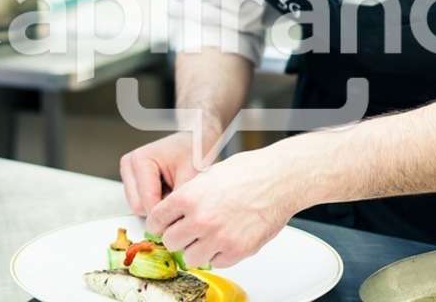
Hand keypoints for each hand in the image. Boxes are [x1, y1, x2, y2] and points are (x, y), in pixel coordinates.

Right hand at [119, 132, 201, 216]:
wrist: (198, 138)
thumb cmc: (195, 151)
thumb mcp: (191, 176)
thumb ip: (179, 201)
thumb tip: (173, 224)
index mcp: (140, 160)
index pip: (146, 202)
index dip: (165, 214)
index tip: (182, 216)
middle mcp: (130, 165)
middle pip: (138, 207)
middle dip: (160, 210)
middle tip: (180, 198)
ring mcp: (129, 172)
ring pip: (138, 207)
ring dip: (158, 206)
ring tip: (175, 190)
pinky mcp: (133, 180)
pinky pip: (141, 202)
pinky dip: (157, 202)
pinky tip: (169, 190)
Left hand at [145, 146, 300, 267]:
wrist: (279, 179)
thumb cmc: (250, 172)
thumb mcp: (210, 174)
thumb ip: (190, 194)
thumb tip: (176, 209)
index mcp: (189, 196)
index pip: (156, 219)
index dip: (159, 222)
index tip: (162, 225)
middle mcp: (200, 219)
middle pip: (170, 241)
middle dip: (176, 236)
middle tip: (186, 231)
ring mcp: (218, 237)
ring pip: (190, 258)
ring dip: (196, 249)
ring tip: (208, 236)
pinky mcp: (236, 251)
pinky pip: (215, 263)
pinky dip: (218, 254)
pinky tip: (226, 238)